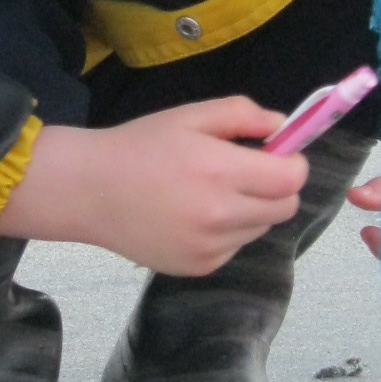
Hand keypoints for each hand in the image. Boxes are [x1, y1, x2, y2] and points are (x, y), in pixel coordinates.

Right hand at [0, 98, 307, 275]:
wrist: (89, 191)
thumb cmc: (140, 146)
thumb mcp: (190, 115)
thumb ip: (242, 114)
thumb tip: (283, 127)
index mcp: (220, 171)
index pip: (292, 178)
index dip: (291, 163)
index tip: (275, 155)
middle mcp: (220, 215)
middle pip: (285, 208)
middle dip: (276, 188)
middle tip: (247, 174)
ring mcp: (209, 247)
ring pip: (260, 229)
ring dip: (251, 211)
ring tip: (211, 194)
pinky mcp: (199, 267)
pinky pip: (234, 248)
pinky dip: (226, 233)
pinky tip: (194, 217)